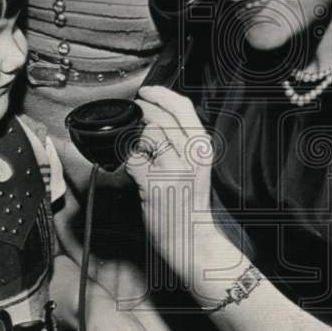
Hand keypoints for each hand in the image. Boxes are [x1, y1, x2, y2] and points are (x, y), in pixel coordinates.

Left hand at [125, 86, 215, 282]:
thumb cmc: (190, 204)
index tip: (147, 92)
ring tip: (137, 149)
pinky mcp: (154, 182)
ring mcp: (173, 167)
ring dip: (135, 138)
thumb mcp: (196, 166)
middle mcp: (191, 153)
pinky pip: (133, 159)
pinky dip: (129, 162)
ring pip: (146, 134)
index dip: (161, 94)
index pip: (183, 107)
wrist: (192, 238)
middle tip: (134, 111)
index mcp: (203, 146)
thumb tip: (155, 122)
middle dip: (142, 109)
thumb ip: (182, 143)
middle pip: (161, 116)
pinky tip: (134, 172)